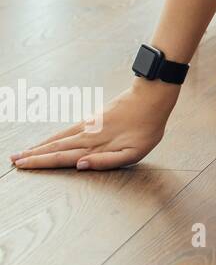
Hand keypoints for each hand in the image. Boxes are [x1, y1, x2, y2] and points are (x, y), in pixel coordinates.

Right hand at [8, 78, 177, 170]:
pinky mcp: (93, 119)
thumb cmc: (147, 129)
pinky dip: (52, 137)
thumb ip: (106, 161)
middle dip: (33, 156)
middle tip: (13, 161)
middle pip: (55, 148)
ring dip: (39, 146)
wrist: (152, 98)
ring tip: (22, 153)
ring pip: (58, 138)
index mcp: (96, 147)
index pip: (63, 158)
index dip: (42, 163)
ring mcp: (89, 126)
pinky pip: (67, 130)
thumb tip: (78, 165)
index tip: (23, 166)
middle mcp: (88, 137)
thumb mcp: (134, 152)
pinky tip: (46, 141)